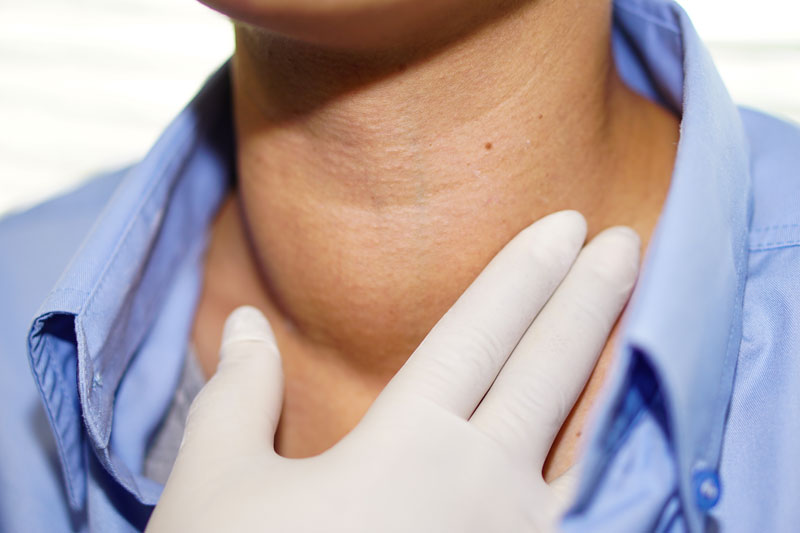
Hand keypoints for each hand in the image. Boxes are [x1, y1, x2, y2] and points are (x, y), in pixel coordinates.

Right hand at [146, 211, 639, 532]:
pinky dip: (608, 464)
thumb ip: (236, 398)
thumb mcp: (214, 488)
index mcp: (402, 448)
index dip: (522, 273)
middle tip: (622, 241)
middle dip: (587, 298)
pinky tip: (619, 443)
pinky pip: (586, 512)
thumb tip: (242, 324)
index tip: (561, 225)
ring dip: (612, 373)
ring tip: (642, 324)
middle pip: (547, 370)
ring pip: (587, 440)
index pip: (478, 333)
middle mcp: (477, 487)